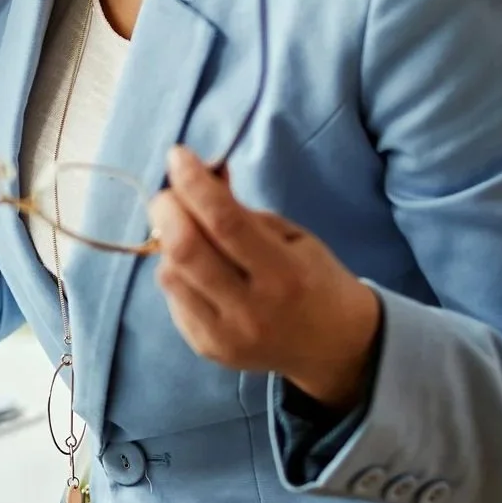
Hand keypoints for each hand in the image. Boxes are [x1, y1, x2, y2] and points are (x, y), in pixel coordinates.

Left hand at [148, 146, 381, 410]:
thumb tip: (200, 171)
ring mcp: (225, 335)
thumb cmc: (314, 280)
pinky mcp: (206, 347)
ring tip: (187, 232)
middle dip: (166, 210)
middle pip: (186, 250)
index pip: (225, 222)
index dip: (194, 183)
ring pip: (170, 274)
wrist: (334, 347)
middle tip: (167, 193)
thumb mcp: (292, 237)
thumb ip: (242, 210)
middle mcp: (252, 309)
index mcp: (285, 274)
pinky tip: (196, 267)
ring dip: (168, 242)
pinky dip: (175, 271)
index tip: (177, 155)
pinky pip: (172, 298)